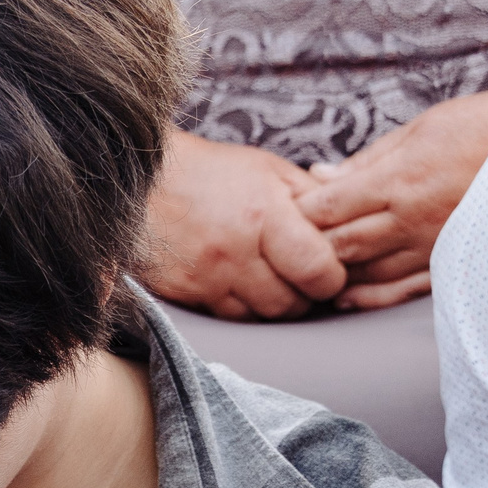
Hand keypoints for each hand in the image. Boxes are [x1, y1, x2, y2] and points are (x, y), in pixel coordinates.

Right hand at [141, 130, 346, 319]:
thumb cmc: (210, 172)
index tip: (330, 271)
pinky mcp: (182, 293)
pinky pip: (226, 316)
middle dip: (305, 296)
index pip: (318, 271)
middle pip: (290, 304)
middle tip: (303, 279)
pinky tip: (242, 285)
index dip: (332, 278)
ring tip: (273, 281)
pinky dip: (241, 307)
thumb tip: (347, 229)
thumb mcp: (269, 170)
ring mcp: (204, 278)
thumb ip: (312, 199)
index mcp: (264, 215)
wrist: (140, 180)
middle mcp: (234, 253)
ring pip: (259, 317)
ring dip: (273, 305)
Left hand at [294, 86, 487, 310]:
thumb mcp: (420, 128)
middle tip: (281, 251)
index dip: (297, 215)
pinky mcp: (453, 261)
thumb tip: (317, 177)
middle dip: (306, 250)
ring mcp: (433, 246)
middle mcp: (413, 219)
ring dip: (332, 277)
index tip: (278, 215)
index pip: (328, 208)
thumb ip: (366, 160)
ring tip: (305, 277)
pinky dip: (368, 297)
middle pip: (340, 246)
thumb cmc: (483, 125)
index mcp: (400, 180)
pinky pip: (401, 291)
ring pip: (365, 274)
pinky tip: (346, 298)